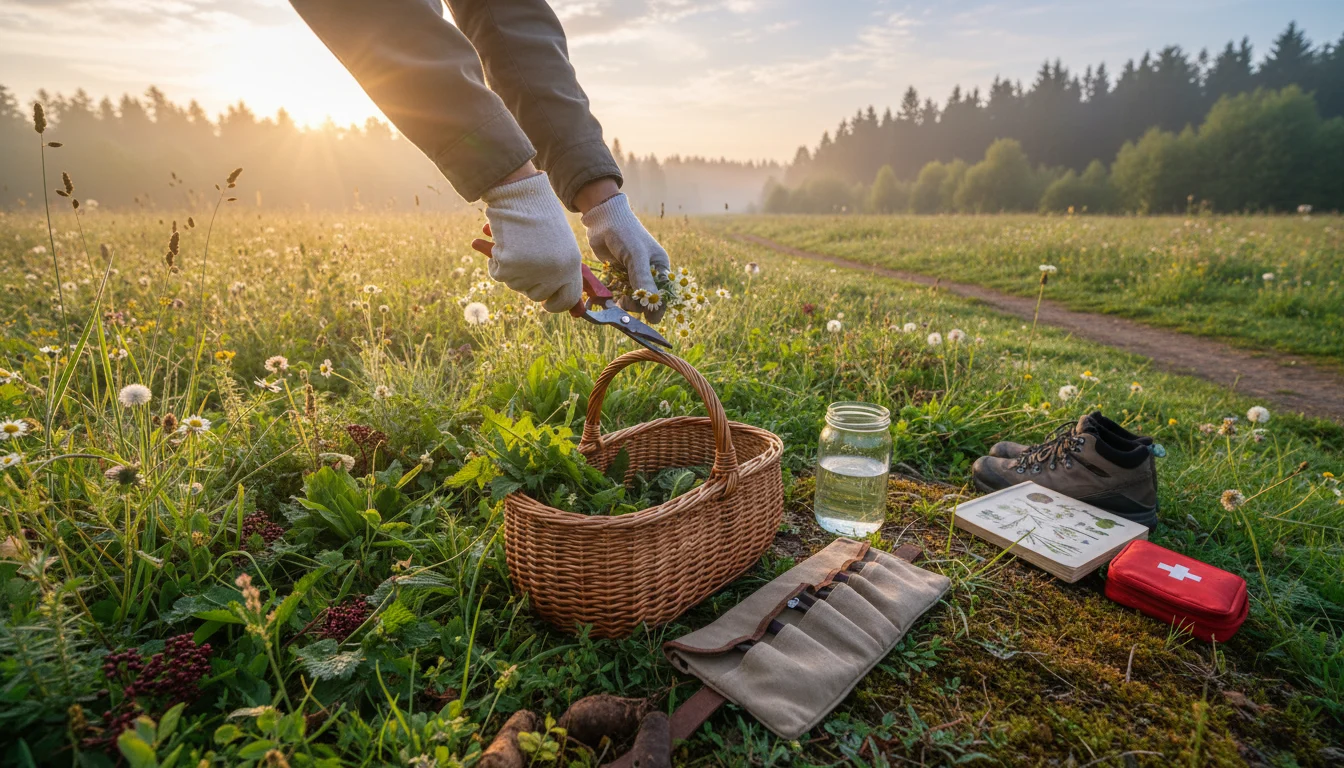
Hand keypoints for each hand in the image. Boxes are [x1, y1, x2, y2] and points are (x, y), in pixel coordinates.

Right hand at [471, 171, 582, 312]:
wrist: (519, 193)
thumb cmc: (539, 214)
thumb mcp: (558, 243)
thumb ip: (560, 272)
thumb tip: (569, 307)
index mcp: (571, 265)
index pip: (568, 299)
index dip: (557, 304)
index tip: (547, 303)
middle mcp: (554, 272)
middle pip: (537, 294)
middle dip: (529, 281)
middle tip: (526, 258)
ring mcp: (531, 272)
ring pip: (515, 285)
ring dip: (512, 268)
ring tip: (517, 241)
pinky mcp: (509, 267)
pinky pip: (498, 273)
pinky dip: (495, 260)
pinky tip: (501, 241)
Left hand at [580, 192, 670, 322]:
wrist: (603, 219)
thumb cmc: (625, 233)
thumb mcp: (636, 256)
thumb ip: (642, 279)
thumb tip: (650, 304)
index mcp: (660, 267)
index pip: (662, 293)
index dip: (657, 307)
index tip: (649, 318)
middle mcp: (648, 272)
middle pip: (645, 298)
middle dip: (636, 304)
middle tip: (624, 303)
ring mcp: (632, 274)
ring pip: (630, 297)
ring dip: (622, 302)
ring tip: (614, 300)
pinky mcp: (617, 274)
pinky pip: (617, 291)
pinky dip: (611, 296)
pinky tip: (604, 298)